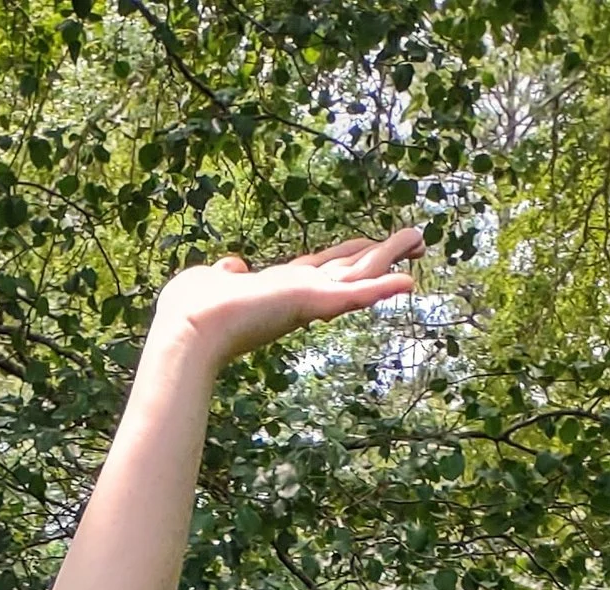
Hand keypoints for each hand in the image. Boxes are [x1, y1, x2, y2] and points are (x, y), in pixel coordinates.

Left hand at [152, 230, 421, 367]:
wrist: (187, 331)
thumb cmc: (192, 310)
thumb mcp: (212, 280)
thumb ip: (228, 272)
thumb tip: (232, 266)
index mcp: (281, 287)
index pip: (322, 268)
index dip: (346, 256)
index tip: (367, 246)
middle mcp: (300, 293)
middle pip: (350, 268)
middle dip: (383, 254)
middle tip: (417, 241)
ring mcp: (307, 299)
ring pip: (360, 274)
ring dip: (391, 256)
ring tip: (422, 238)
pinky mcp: (310, 303)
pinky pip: (353, 295)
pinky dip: (381, 288)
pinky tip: (409, 280)